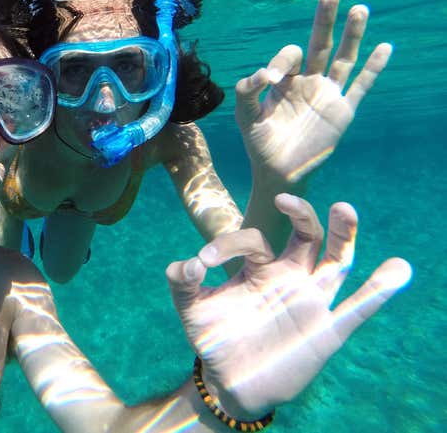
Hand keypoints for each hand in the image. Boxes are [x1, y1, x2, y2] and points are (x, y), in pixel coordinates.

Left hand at [166, 194, 410, 418]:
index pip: (253, 240)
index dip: (229, 244)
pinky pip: (358, 308)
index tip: (203, 260)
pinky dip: (379, 290)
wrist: (231, 381)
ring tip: (344, 208)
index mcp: (260, 268)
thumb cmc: (215, 337)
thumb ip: (183, 282)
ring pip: (337, 261)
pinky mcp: (327, 331)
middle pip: (308, 236)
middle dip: (301, 213)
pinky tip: (397, 269)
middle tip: (285, 199)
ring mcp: (311, 302)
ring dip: (344, 234)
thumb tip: (189, 262)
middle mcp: (290, 277)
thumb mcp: (192, 308)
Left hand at [235, 0, 391, 182]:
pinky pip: (361, 86)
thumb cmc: (259, 143)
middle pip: (320, 44)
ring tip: (359, 9)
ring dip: (352, 35)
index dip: (282, 61)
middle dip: (325, 20)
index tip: (272, 78)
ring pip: (344, 59)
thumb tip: (265, 73)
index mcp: (285, 81)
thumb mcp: (245, 115)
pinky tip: (385, 47)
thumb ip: (247, 91)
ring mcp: (328, 95)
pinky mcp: (343, 111)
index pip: (290, 56)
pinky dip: (374, 68)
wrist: (278, 172)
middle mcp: (308, 82)